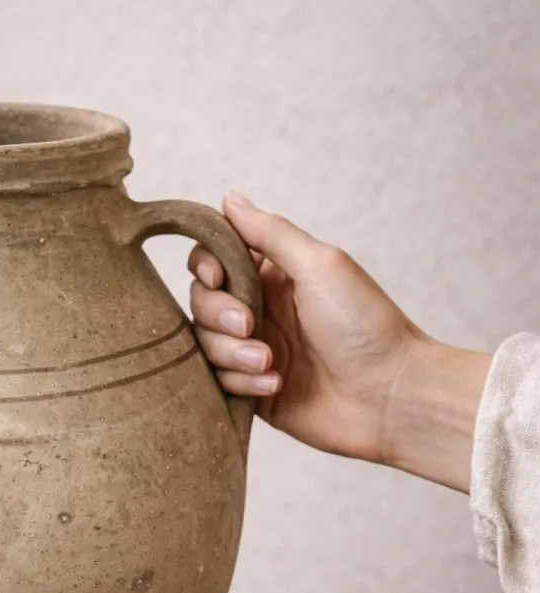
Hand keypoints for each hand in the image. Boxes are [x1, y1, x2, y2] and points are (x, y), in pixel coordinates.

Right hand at [188, 193, 490, 492]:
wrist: (391, 395)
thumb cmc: (366, 324)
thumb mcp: (319, 265)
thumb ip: (269, 232)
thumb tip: (229, 198)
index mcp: (274, 275)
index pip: (214, 261)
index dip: (205, 266)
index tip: (217, 277)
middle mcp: (260, 310)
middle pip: (201, 304)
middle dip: (218, 314)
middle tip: (250, 324)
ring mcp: (254, 352)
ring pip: (206, 346)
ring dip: (232, 353)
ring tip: (271, 363)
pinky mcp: (253, 390)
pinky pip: (220, 383)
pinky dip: (242, 383)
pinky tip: (277, 384)